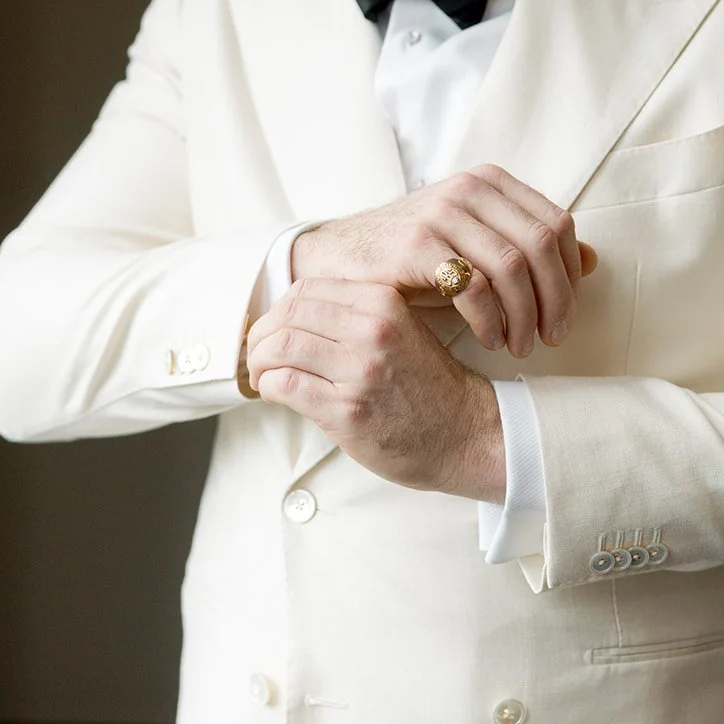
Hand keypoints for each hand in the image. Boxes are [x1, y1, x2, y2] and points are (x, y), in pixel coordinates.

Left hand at [244, 278, 505, 499]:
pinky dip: (269, 387)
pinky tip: (275, 393)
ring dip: (259, 362)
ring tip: (262, 375)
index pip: (306, 290)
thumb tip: (289, 315)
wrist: (466, 433)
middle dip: (261, 335)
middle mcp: (371, 329)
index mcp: (383, 301)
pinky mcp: (348, 410)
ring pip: (280, 347)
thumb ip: (353, 316)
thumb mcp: (399, 329)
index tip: (273, 328)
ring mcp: (359, 369)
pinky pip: (286, 385)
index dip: (278, 308)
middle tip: (257, 354)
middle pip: (287, 314)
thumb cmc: (428, 386)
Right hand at [290, 164, 597, 358]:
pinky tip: (490, 340)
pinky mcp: (415, 244)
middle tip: (553, 337)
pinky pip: (473, 285)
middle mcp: (469, 188)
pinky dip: (491, 320)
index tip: (565, 313)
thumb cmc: (415, 259)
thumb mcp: (478, 247)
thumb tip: (593, 261)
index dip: (569, 274)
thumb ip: (531, 250)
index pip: (557, 223)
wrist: (339, 261)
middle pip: (542, 244)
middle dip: (556, 299)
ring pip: (513, 266)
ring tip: (521, 346)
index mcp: (491, 182)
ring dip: (525, 316)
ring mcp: (441, 211)